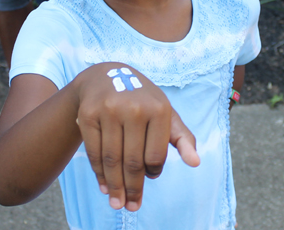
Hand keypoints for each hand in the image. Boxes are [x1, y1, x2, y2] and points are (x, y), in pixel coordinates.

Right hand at [75, 63, 198, 211]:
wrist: (105, 76)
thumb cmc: (141, 100)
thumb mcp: (164, 111)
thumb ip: (182, 136)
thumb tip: (195, 163)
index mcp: (158, 108)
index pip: (156, 156)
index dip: (154, 171)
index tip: (151, 176)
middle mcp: (134, 108)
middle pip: (133, 161)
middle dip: (133, 189)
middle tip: (131, 207)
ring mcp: (109, 110)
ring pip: (112, 160)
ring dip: (115, 186)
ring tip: (117, 203)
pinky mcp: (88, 114)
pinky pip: (94, 151)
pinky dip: (99, 173)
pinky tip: (104, 185)